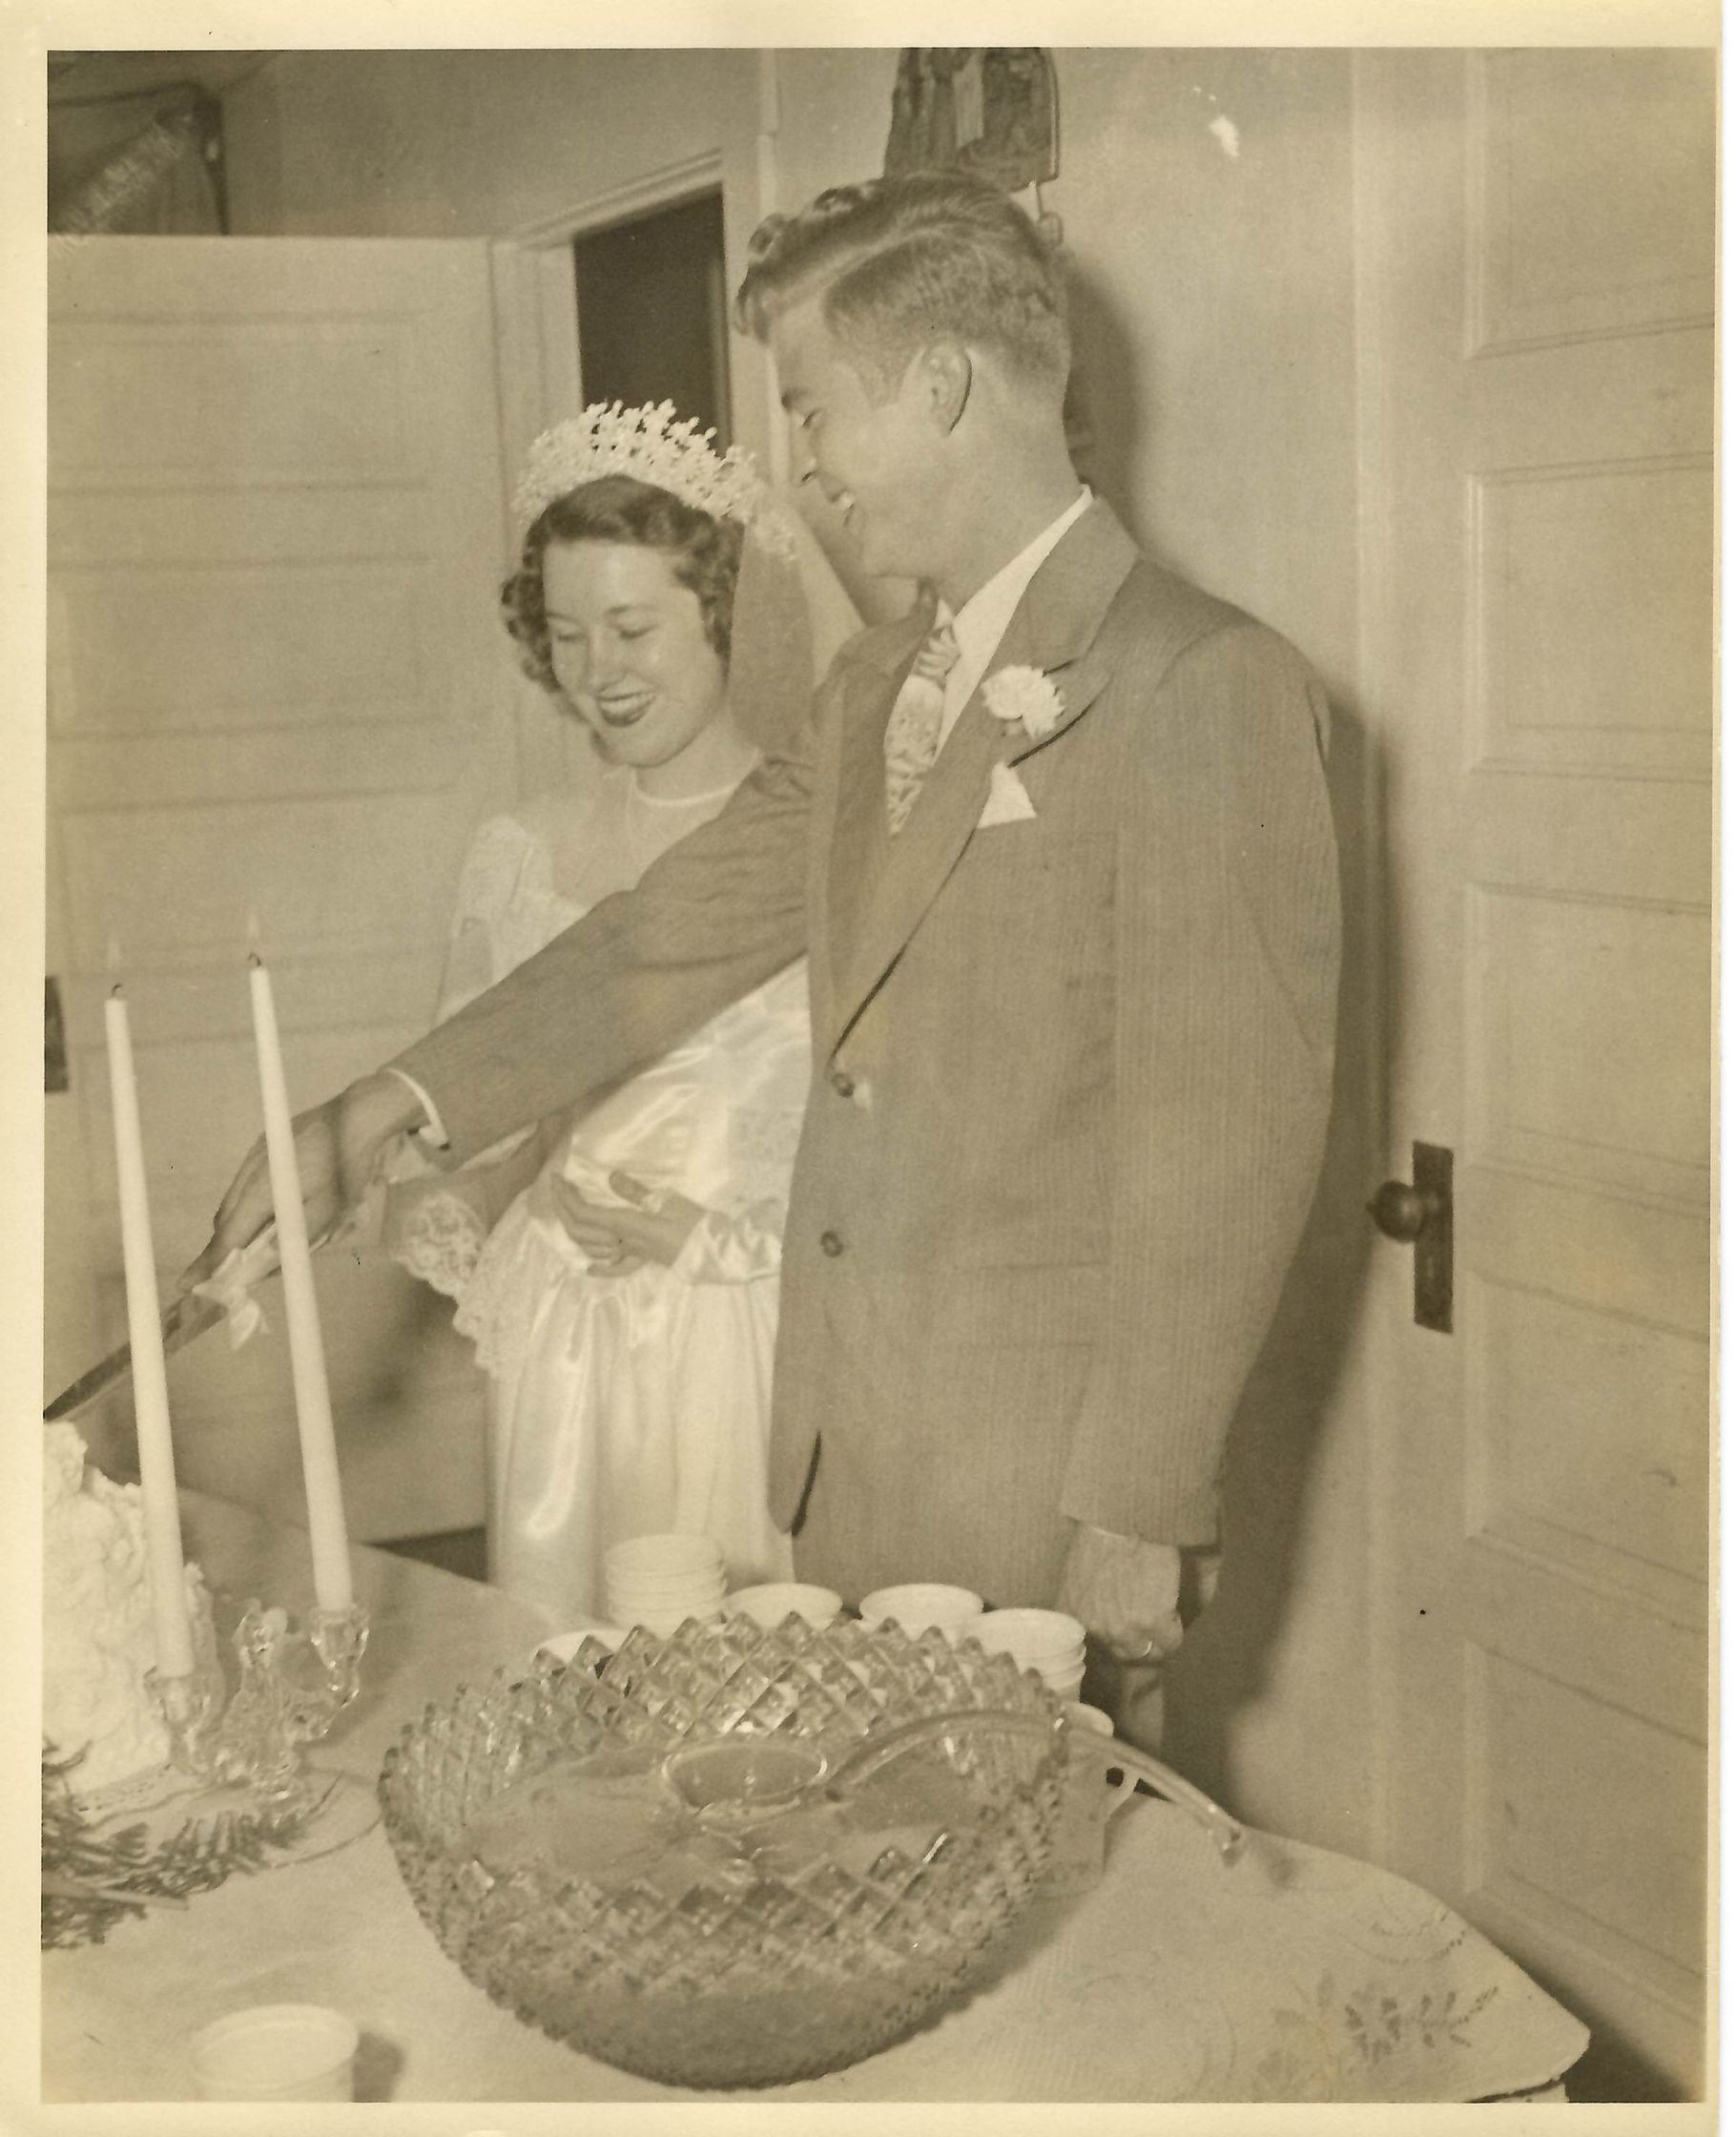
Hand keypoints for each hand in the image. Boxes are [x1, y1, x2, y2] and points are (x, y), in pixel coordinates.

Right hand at [178, 1071, 425, 1291]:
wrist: (359, 1115)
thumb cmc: (347, 1168)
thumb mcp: (326, 1212)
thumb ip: (291, 1240)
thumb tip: (259, 1265)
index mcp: (261, 1191)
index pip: (227, 1236)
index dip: (209, 1263)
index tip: (187, 1283)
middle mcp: (248, 1171)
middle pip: (226, 1219)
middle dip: (227, 1246)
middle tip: (236, 1269)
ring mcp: (255, 1154)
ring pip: (235, 1200)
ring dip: (242, 1223)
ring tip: (263, 1240)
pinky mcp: (264, 1144)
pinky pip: (246, 1182)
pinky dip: (252, 1202)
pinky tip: (275, 1206)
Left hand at [553, 1170, 703, 1276]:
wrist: (715, 1250)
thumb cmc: (695, 1223)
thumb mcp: (667, 1200)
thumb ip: (636, 1191)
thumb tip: (610, 1176)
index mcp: (627, 1225)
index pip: (585, 1214)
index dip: (565, 1197)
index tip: (556, 1179)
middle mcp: (624, 1243)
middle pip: (581, 1231)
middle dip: (563, 1209)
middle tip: (557, 1187)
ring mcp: (632, 1254)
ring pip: (592, 1248)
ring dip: (574, 1229)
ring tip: (567, 1209)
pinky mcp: (644, 1259)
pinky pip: (618, 1268)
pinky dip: (602, 1268)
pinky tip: (591, 1269)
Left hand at [1056, 1524, 1185, 1664]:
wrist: (1125, 1516)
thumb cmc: (1101, 1533)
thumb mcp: (1076, 1571)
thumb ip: (1082, 1601)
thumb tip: (1097, 1618)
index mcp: (1072, 1615)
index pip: (1090, 1648)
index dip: (1111, 1640)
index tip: (1122, 1631)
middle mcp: (1095, 1628)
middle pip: (1122, 1654)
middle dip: (1135, 1641)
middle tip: (1146, 1623)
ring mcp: (1123, 1629)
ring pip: (1149, 1654)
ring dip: (1157, 1639)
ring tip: (1162, 1617)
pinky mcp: (1153, 1621)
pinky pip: (1171, 1642)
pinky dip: (1176, 1629)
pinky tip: (1173, 1610)